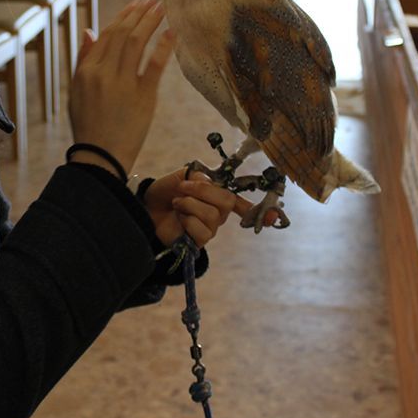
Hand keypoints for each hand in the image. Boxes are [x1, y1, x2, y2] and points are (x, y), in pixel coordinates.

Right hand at [68, 0, 174, 175]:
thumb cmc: (88, 125)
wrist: (100, 157)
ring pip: (137, 43)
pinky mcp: (143, 97)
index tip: (135, 5)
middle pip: (123, 34)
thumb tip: (89, 31)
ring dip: (150, 22)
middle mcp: (104, 73)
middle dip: (138, 13)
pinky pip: (153, 66)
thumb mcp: (76, 91)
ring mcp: (124, 84)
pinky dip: (162, 47)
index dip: (122, 17)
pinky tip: (171, 32)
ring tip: (161, 8)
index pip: (107, 36)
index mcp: (87, 71)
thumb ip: (83, 60)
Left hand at [143, 168, 278, 246]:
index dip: (260, 211)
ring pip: (212, 216)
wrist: (145, 206)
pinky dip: (188, 219)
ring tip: (177, 203)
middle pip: (227, 203)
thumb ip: (201, 177)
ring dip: (190, 205)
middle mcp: (218, 214)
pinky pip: (202, 231)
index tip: (272, 217)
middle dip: (203, 192)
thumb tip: (211, 185)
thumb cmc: (165, 191)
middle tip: (183, 188)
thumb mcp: (184, 176)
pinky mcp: (198, 242)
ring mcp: (210, 229)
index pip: (242, 204)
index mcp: (217, 197)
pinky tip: (179, 218)